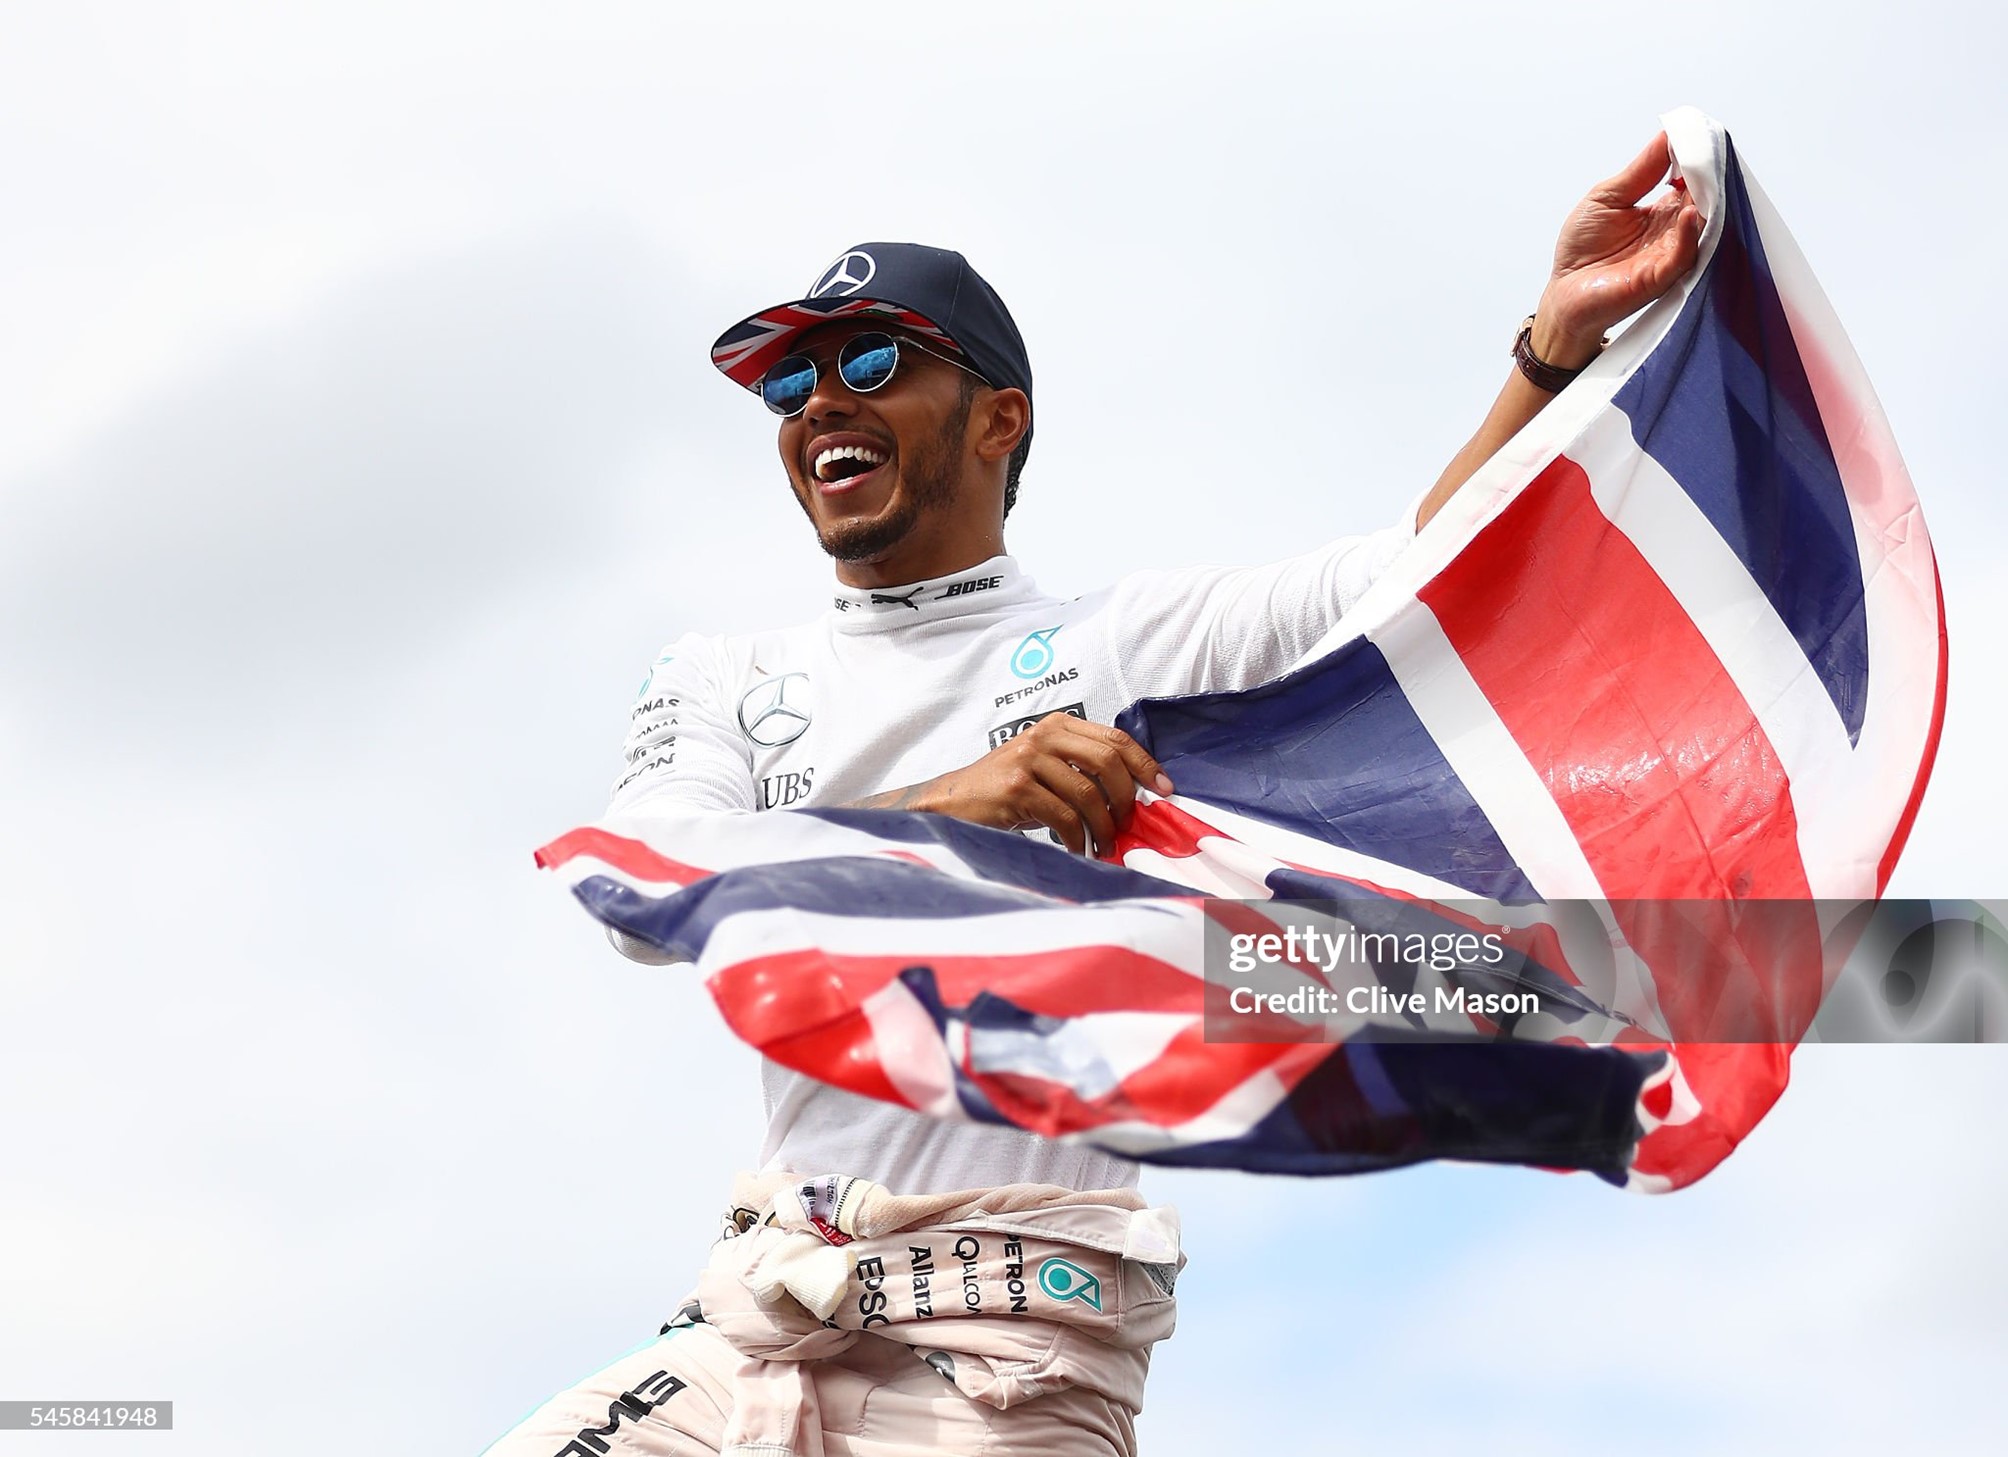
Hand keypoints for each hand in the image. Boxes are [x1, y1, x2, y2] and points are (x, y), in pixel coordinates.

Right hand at [866, 715, 1172, 855]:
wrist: (952, 802)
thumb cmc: (1007, 791)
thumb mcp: (1046, 767)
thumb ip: (1083, 769)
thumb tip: (1136, 796)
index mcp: (1058, 725)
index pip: (1116, 739)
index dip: (1146, 765)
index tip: (1166, 790)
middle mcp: (1044, 735)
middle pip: (1108, 762)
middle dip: (1127, 799)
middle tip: (1127, 826)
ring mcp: (1028, 759)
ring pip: (1088, 794)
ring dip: (1102, 827)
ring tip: (1103, 846)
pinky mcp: (1016, 788)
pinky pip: (1064, 816)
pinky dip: (1077, 838)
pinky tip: (1075, 848)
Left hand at [1533, 133, 1703, 367]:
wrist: (1565, 294)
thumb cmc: (1582, 250)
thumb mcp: (1608, 197)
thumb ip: (1641, 171)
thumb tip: (1667, 135)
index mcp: (1663, 212)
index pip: (1690, 182)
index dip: (1695, 160)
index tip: (1699, 135)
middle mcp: (1673, 232)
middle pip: (1702, 200)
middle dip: (1707, 176)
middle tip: (1711, 149)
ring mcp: (1669, 255)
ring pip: (1700, 226)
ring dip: (1704, 201)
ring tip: (1705, 175)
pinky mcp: (1659, 278)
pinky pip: (1682, 255)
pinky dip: (1687, 233)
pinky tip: (1686, 212)